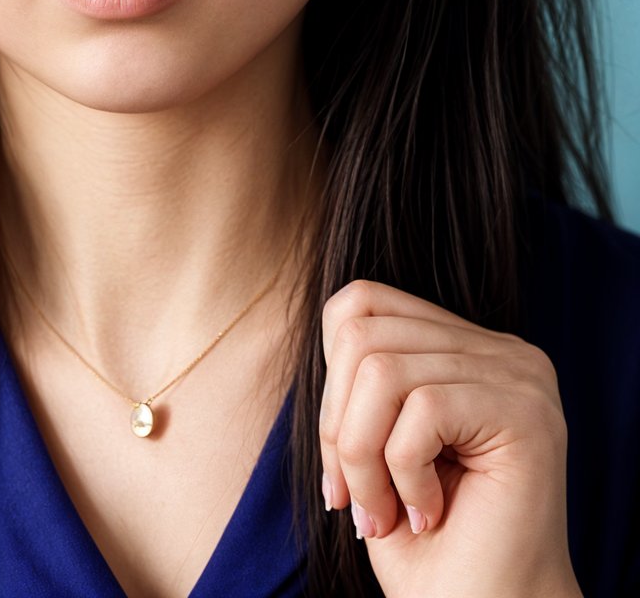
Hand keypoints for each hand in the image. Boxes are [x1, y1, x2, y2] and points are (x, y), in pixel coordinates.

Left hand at [318, 280, 582, 597]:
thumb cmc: (432, 547)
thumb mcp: (376, 445)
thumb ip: (361, 379)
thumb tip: (329, 331)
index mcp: (466, 348)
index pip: (362, 304)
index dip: (328, 383)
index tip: (340, 468)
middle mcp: (501, 350)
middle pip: (362, 336)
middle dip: (338, 430)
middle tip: (357, 504)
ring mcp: (518, 375)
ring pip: (381, 371)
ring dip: (364, 459)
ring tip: (387, 513)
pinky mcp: (523, 410)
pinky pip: (422, 410)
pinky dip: (403, 472)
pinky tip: (427, 513)